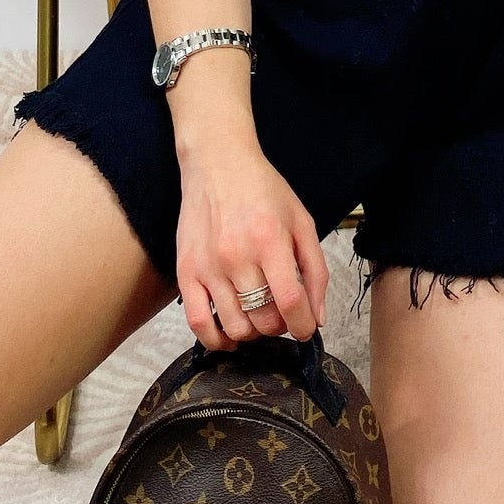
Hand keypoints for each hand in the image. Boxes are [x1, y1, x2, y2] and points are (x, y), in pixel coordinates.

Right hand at [175, 140, 327, 349]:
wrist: (217, 164)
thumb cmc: (263, 190)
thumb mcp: (301, 220)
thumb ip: (315, 270)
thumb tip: (318, 316)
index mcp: (270, 240)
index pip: (291, 302)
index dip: (303, 326)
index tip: (306, 328)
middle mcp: (237, 256)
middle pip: (264, 319)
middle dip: (280, 326)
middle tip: (282, 314)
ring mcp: (208, 266)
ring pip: (236, 327)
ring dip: (254, 332)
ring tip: (258, 317)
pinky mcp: (186, 272)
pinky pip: (198, 323)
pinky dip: (216, 339)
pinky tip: (231, 334)